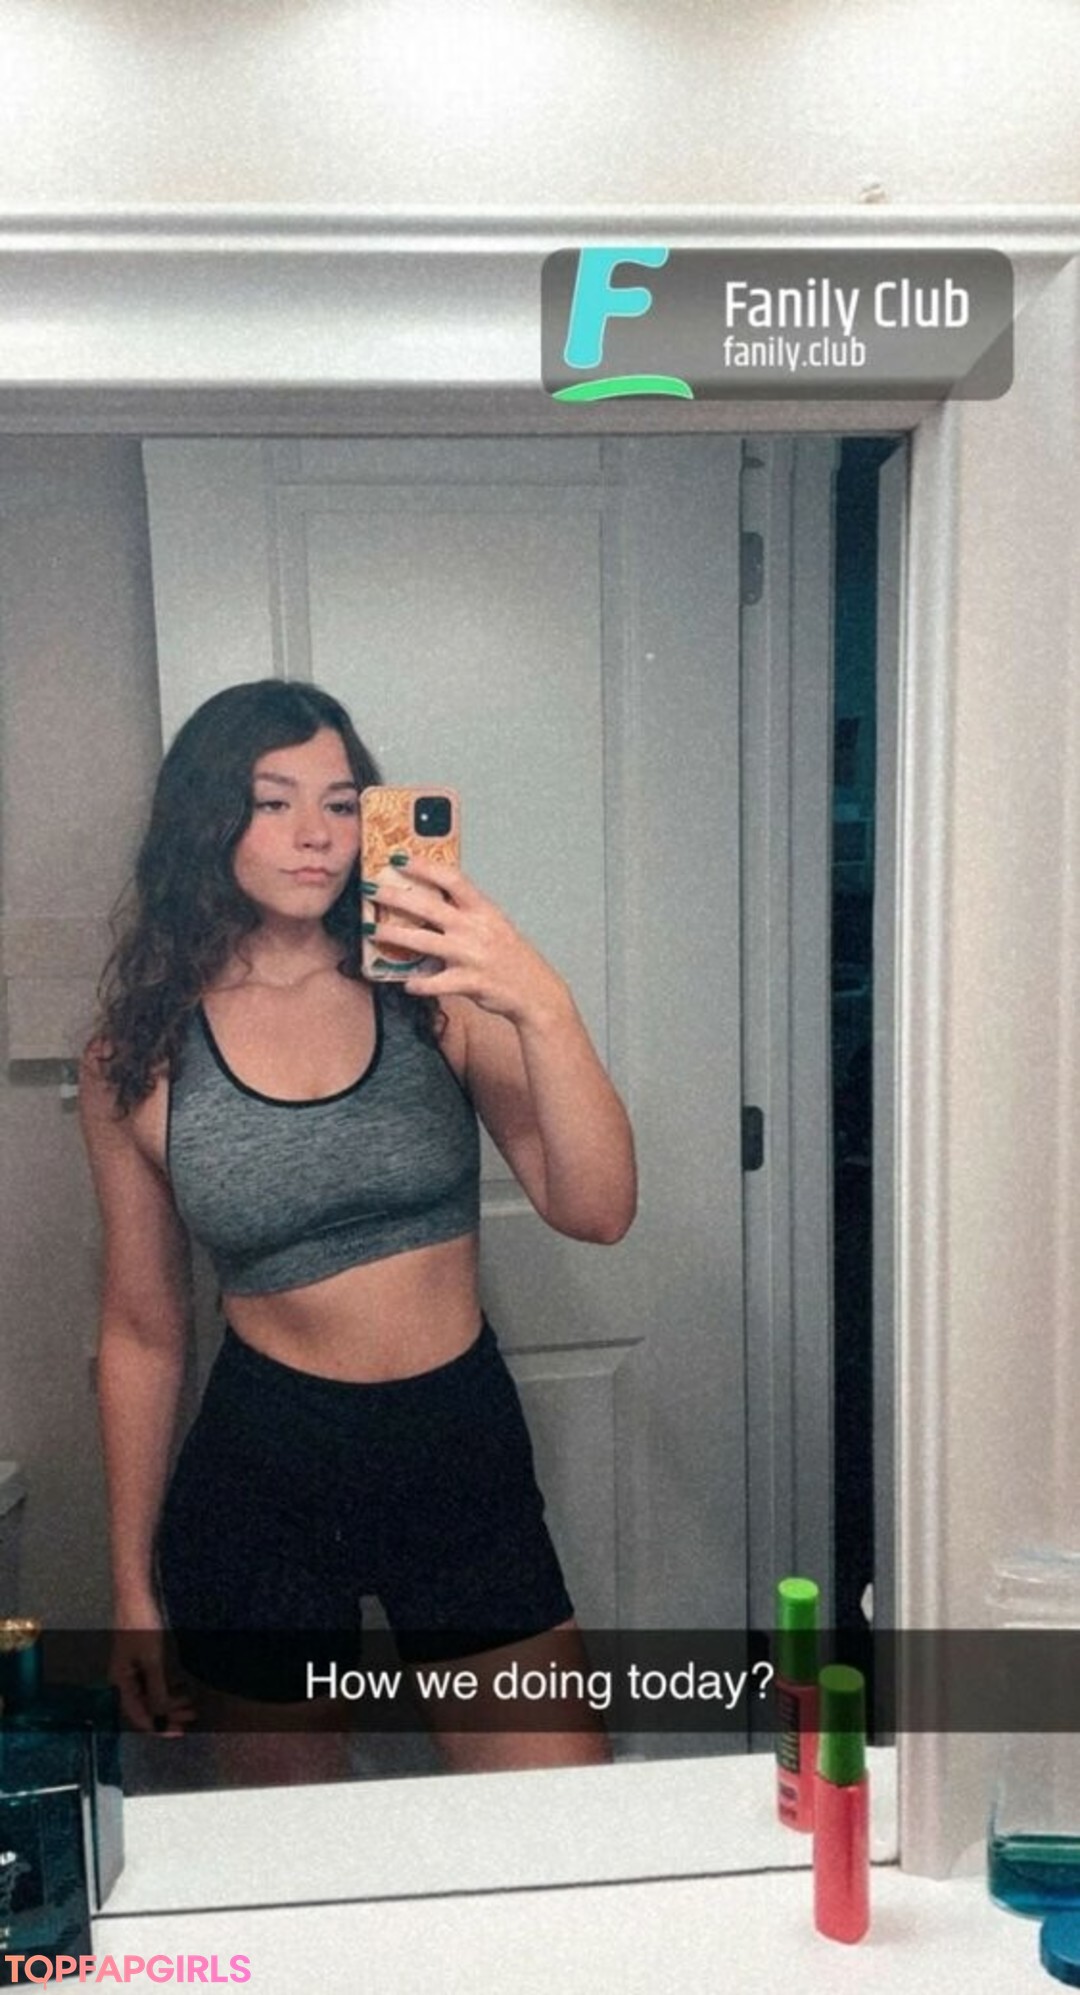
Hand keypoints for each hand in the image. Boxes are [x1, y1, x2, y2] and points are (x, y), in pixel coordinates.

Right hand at [110, 1609, 195, 1734]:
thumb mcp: (153, 1660)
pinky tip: (182, 1686)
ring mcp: (133, 1665)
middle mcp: (124, 1676)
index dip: (156, 1727)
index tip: (175, 1734)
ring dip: (170, 1701)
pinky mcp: (143, 1655)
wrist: (138, 1593)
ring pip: (152, 1692)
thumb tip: (162, 1714)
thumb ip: (157, 1689)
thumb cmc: (140, 1623)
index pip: (137, 1714)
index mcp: (120, 1680)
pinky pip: (155, 1679)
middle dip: (167, 1715)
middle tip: (188, 1720)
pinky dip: (169, 1686)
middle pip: (145, 1705)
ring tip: (190, 1705)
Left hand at [371, 859, 570, 1026]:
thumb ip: (468, 912)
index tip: (400, 858)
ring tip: (373, 931)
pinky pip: (435, 982)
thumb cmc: (512, 957)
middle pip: (428, 906)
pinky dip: (419, 983)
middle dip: (395, 896)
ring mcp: (471, 956)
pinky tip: (406, 982)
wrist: (536, 992)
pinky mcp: (469, 983)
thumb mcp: (495, 925)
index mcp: (484, 911)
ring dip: (393, 934)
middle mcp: (476, 929)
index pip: (452, 878)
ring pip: (423, 941)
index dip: (424, 865)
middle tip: (371, 889)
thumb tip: (435, 896)